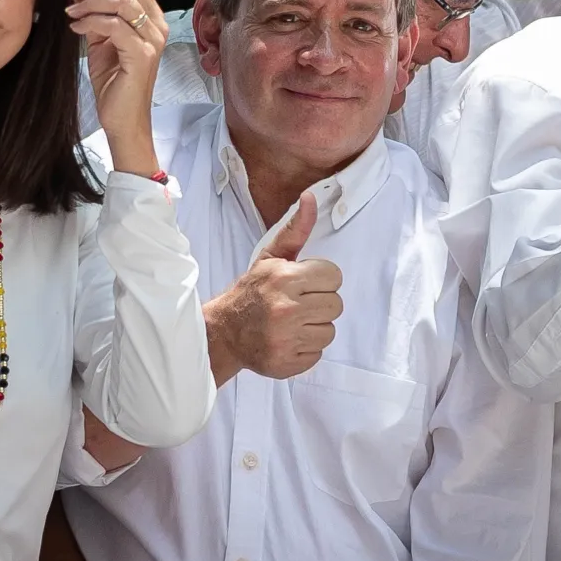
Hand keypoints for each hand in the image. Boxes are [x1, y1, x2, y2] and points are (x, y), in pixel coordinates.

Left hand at [70, 0, 165, 177]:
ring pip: (122, 0)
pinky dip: (91, 22)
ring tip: (71, 12)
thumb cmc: (113, 82)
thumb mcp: (103, 41)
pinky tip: (76, 29)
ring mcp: (152, 40)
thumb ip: (99, 16)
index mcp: (151, 17)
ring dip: (90, 1)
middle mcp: (157, 25)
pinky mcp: (142, 56)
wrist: (122, 119)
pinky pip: (114, 25)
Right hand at [203, 192, 341, 382]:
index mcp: (285, 278)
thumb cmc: (252, 292)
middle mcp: (287, 309)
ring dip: (314, 327)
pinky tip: (288, 340)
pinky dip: (306, 348)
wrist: (224, 332)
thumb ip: (295, 230)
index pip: (334, 276)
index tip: (303, 284)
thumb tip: (311, 198)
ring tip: (293, 323)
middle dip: (320, 303)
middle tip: (298, 304)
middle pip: (336, 305)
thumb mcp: (271, 258)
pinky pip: (318, 354)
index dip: (321, 280)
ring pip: (330, 331)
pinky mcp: (288, 363)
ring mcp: (287, 339)